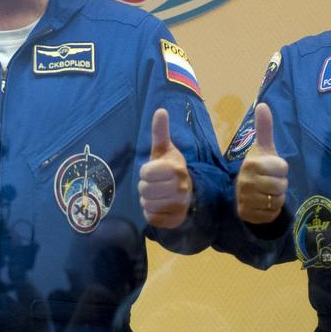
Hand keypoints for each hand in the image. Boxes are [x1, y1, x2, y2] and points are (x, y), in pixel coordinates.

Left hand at [138, 108, 192, 227]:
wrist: (186, 191)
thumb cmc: (169, 168)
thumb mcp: (164, 150)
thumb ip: (160, 132)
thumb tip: (160, 110)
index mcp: (176, 169)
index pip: (145, 172)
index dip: (145, 171)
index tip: (154, 171)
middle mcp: (181, 188)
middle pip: (144, 189)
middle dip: (146, 186)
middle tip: (156, 184)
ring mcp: (179, 206)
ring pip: (146, 204)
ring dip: (148, 199)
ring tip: (158, 194)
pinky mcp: (175, 220)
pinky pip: (151, 218)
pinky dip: (151, 212)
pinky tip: (160, 206)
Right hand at [235, 104, 286, 223]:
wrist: (245, 192)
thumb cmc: (259, 168)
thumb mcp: (264, 149)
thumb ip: (264, 129)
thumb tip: (262, 104)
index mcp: (251, 163)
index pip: (282, 168)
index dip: (282, 169)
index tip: (272, 169)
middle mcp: (245, 181)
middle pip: (280, 186)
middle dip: (280, 185)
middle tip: (271, 182)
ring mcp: (244, 199)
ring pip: (276, 201)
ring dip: (276, 198)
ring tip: (267, 193)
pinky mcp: (246, 214)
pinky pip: (270, 214)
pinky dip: (271, 211)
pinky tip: (264, 204)